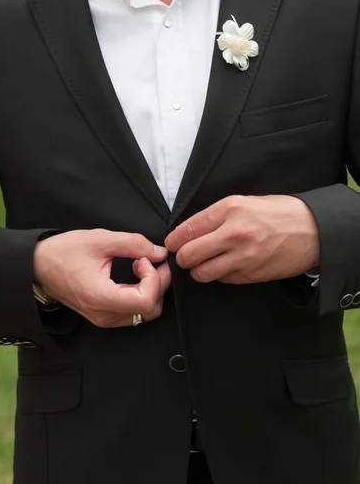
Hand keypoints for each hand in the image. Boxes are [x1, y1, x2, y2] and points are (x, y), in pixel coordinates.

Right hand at [33, 230, 170, 327]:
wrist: (38, 265)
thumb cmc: (64, 251)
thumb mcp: (100, 240)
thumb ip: (134, 244)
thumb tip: (160, 253)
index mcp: (101, 298)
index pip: (145, 301)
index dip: (154, 279)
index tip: (143, 259)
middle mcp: (104, 315)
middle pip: (149, 310)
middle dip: (158, 284)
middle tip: (151, 260)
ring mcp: (103, 319)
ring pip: (144, 314)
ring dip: (151, 289)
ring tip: (142, 265)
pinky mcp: (103, 316)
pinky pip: (132, 312)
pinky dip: (141, 294)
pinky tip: (134, 275)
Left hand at [165, 195, 319, 284]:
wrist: (313, 231)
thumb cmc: (278, 213)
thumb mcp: (244, 203)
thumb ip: (216, 216)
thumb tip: (188, 231)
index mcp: (229, 209)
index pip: (187, 229)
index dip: (174, 240)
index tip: (171, 244)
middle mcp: (234, 233)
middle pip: (189, 255)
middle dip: (182, 258)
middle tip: (185, 256)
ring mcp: (243, 257)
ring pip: (202, 273)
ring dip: (199, 270)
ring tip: (205, 263)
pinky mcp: (251, 275)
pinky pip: (223, 279)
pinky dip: (220, 275)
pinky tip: (228, 265)